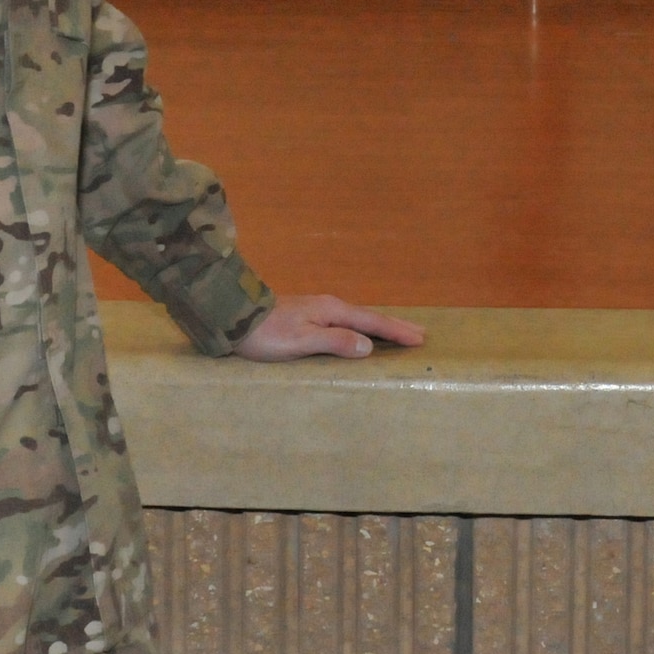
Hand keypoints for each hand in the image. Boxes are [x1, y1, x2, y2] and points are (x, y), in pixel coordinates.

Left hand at [234, 294, 426, 360]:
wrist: (234, 317)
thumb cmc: (268, 334)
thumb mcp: (302, 341)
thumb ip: (335, 342)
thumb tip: (368, 346)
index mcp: (332, 311)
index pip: (372, 322)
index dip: (396, 332)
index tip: (419, 338)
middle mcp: (329, 307)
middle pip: (369, 317)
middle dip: (394, 325)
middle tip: (420, 333)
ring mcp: (318, 310)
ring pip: (358, 318)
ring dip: (379, 326)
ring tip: (397, 332)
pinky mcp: (308, 316)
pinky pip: (346, 321)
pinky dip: (362, 327)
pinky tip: (360, 333)